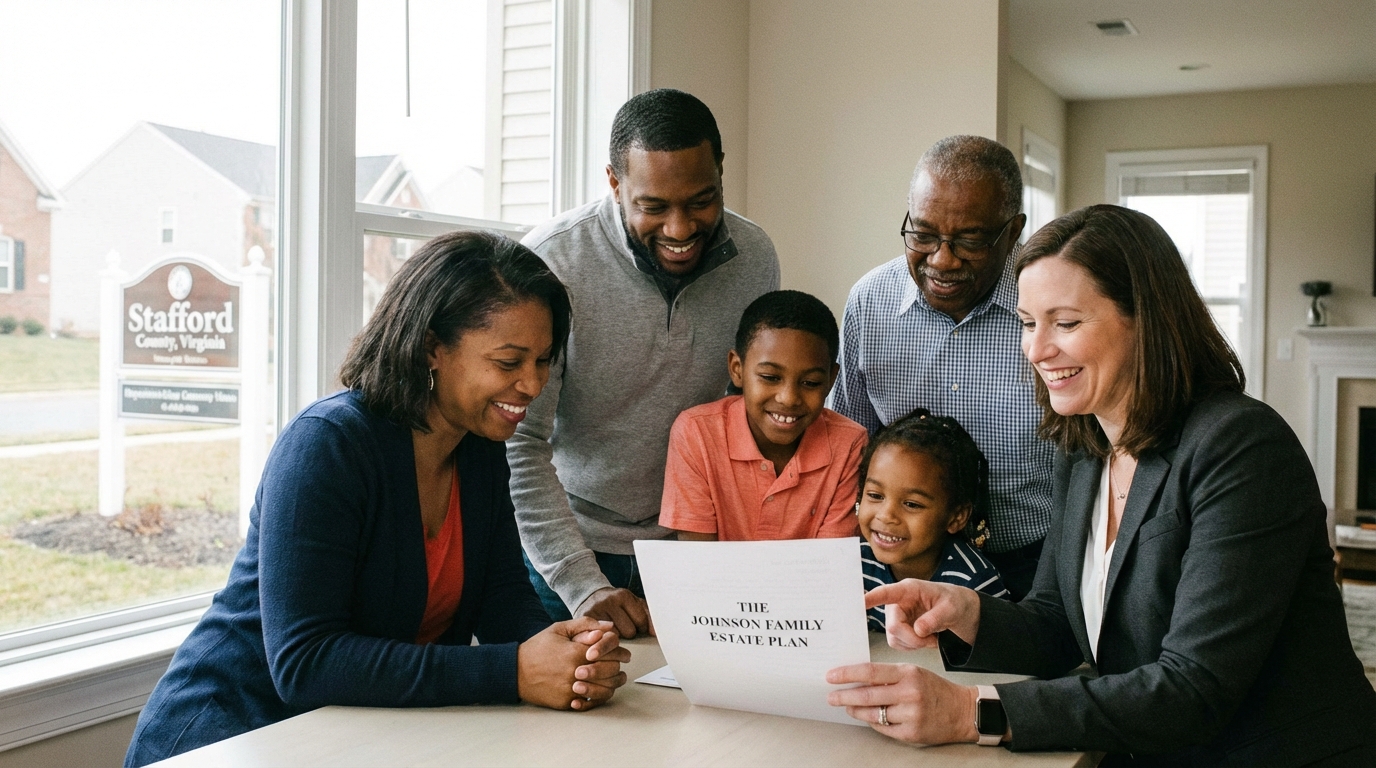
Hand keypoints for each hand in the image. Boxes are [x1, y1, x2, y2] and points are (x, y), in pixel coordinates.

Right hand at [517, 617, 628, 710]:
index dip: (620, 652)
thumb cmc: (538, 648)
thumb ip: (585, 625)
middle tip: (617, 665)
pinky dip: (597, 697)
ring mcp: (571, 689)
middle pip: (611, 671)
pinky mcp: (566, 702)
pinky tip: (597, 690)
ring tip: (610, 679)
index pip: (611, 653)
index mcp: (576, 652)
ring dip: (611, 683)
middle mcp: (576, 672)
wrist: (515, 672)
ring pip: (605, 690)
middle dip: (617, 667)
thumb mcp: (559, 629)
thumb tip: (608, 627)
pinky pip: (590, 703)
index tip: (622, 653)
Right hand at [575, 587, 652, 638]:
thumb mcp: (633, 603)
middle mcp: (609, 601)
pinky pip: (600, 640)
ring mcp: (595, 611)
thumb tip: (655, 633)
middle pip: (629, 631)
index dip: (641, 628)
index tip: (637, 626)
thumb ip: (648, 615)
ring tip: (613, 631)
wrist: (589, 595)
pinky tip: (602, 637)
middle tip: (623, 628)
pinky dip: (602, 641)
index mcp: (624, 595)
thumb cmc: (616, 603)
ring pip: (615, 638)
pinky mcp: (584, 621)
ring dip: (616, 639)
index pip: (641, 621)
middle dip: (629, 634)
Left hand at [826, 663, 979, 744]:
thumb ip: (888, 676)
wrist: (962, 711)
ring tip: (847, 706)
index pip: (870, 671)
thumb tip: (856, 679)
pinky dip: (872, 722)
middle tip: (831, 697)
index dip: (847, 674)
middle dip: (844, 696)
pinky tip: (868, 717)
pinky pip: (883, 728)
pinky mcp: (911, 733)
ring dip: (855, 710)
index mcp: (908, 673)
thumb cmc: (934, 689)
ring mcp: (911, 715)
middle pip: (867, 695)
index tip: (831, 676)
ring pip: (872, 714)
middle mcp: (909, 693)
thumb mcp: (913, 673)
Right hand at [866, 579, 980, 649]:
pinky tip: (925, 640)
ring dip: (913, 644)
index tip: (861, 603)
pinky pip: (898, 644)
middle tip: (931, 640)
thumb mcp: (951, 608)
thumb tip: (918, 629)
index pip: (886, 593)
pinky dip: (912, 647)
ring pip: (894, 638)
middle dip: (912, 638)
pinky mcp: (899, 630)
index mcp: (908, 590)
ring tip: (931, 638)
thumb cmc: (955, 602)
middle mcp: (898, 602)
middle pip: (893, 626)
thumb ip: (935, 618)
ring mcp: (897, 617)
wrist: (961, 613)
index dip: (872, 598)